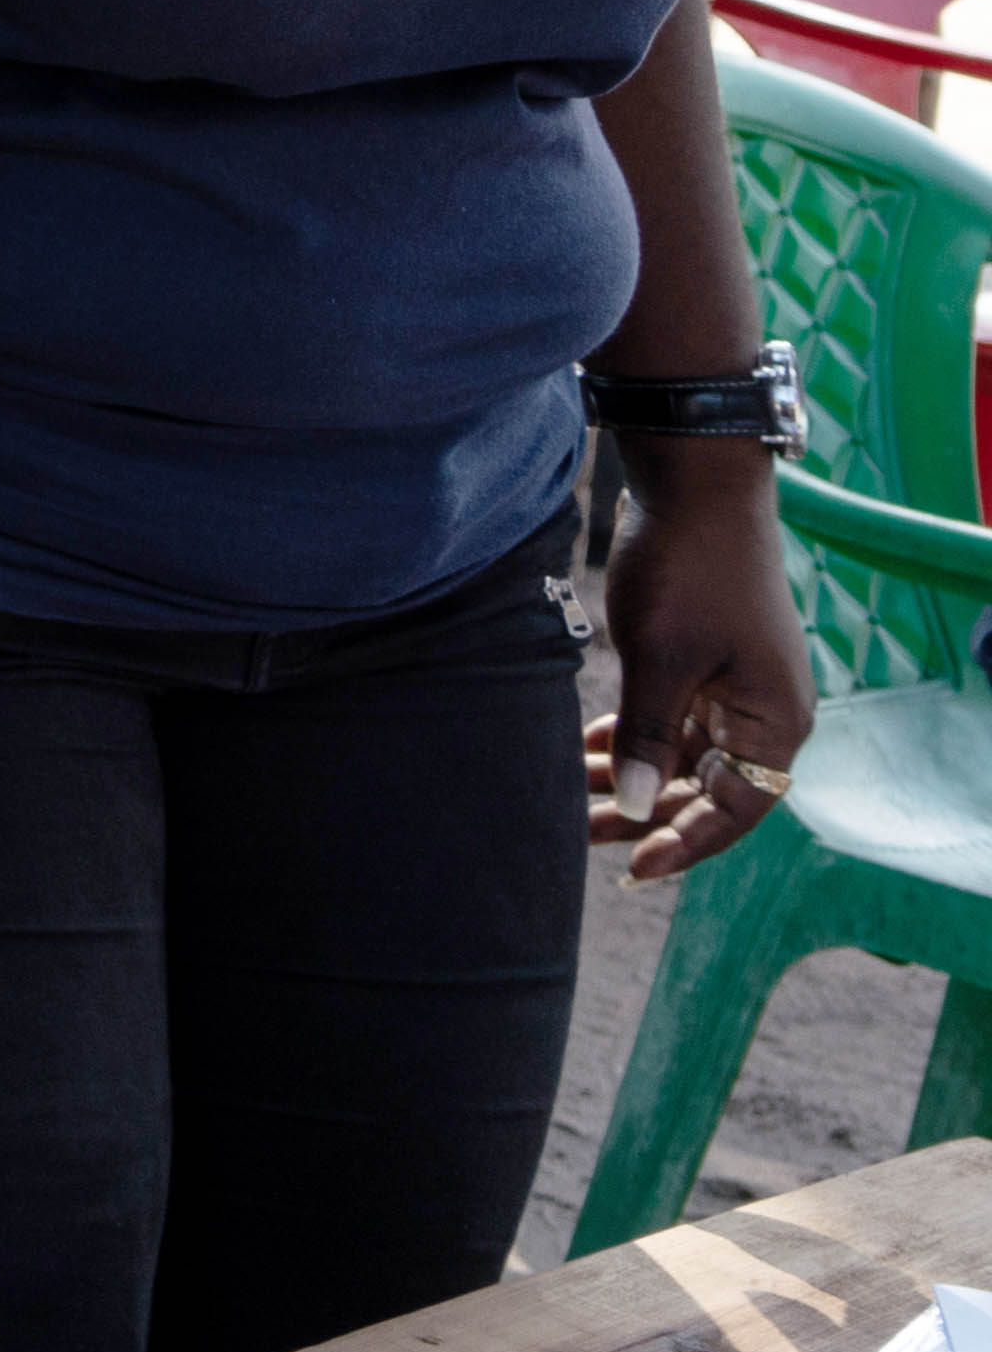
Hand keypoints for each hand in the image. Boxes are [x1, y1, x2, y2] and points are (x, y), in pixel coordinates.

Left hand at [594, 465, 819, 888]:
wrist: (694, 483)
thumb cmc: (688, 569)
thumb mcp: (662, 659)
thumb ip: (649, 736)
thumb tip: (638, 810)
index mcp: (775, 721)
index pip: (738, 808)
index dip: (686, 842)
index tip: (635, 868)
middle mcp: (765, 713)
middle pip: (711, 789)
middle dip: (650, 815)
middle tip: (586, 837)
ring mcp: (735, 687)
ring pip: (684, 756)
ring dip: (635, 777)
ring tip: (576, 802)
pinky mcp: (704, 662)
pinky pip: (672, 720)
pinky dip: (634, 737)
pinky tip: (588, 751)